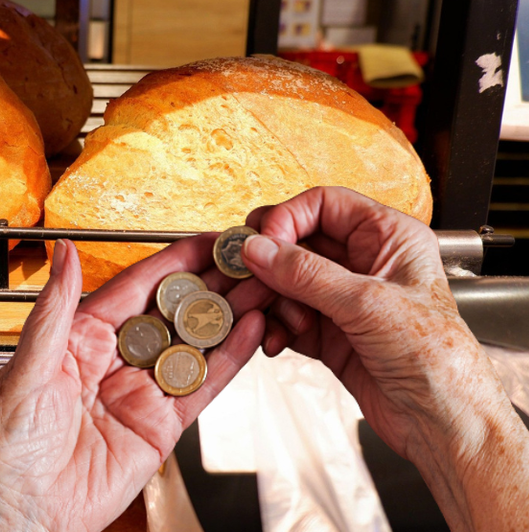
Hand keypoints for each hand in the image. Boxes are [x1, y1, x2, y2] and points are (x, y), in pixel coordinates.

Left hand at [0, 236, 265, 531]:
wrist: (19, 519)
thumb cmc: (4, 450)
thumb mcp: (25, 371)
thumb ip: (53, 311)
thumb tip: (63, 252)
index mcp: (79, 338)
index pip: (136, 287)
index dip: (174, 261)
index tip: (205, 240)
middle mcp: (115, 360)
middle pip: (173, 312)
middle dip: (211, 284)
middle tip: (247, 261)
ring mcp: (140, 392)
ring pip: (194, 345)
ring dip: (228, 316)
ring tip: (262, 287)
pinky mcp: (160, 426)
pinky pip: (200, 387)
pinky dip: (228, 359)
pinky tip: (250, 332)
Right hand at [239, 186, 528, 531]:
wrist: (442, 423)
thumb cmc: (436, 359)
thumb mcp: (367, 304)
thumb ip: (306, 274)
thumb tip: (259, 249)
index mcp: (388, 238)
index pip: (324, 205)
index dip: (288, 218)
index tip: (262, 241)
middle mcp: (364, 263)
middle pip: (298, 244)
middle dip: (270, 264)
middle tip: (246, 277)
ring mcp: (343, 299)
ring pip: (287, 283)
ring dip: (273, 301)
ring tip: (269, 319)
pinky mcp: (328, 333)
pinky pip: (286, 317)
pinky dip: (275, 327)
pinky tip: (276, 341)